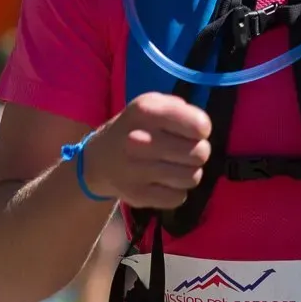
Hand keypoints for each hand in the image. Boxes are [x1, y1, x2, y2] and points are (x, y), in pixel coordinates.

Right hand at [83, 92, 211, 209]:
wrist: (98, 160)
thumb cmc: (135, 127)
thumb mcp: (152, 104)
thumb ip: (181, 109)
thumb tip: (202, 129)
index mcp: (146, 111)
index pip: (198, 126)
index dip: (201, 130)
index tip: (192, 131)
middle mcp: (139, 140)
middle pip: (200, 153)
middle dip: (197, 152)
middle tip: (183, 151)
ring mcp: (137, 170)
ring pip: (192, 177)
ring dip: (188, 172)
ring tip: (174, 166)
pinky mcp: (137, 195)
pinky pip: (178, 197)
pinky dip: (176, 191)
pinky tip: (163, 181)